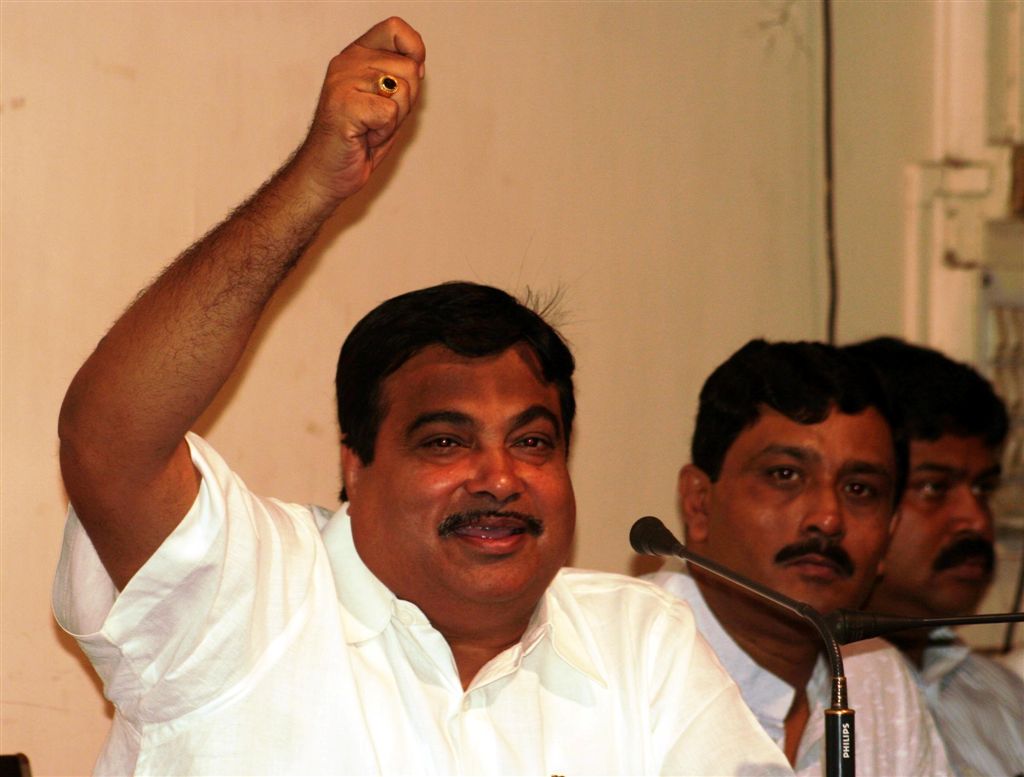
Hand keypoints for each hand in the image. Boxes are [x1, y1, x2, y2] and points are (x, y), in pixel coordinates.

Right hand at [297, 17, 424, 202]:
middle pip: (410, 68)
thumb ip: (400, 79)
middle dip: (406, 103)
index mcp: (356, 55)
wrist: (326, 174)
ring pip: (403, 90)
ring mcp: (343, 82)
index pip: (395, 29)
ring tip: (370, 128)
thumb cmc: (357, 141)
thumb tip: (418, 64)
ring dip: (394, 120)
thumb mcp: (386, 102)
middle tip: (379, 119)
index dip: (414, 50)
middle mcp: (348, 62)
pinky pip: (390, 113)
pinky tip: (363, 137)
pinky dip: (384, 132)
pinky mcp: (344, 104)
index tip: (411, 76)